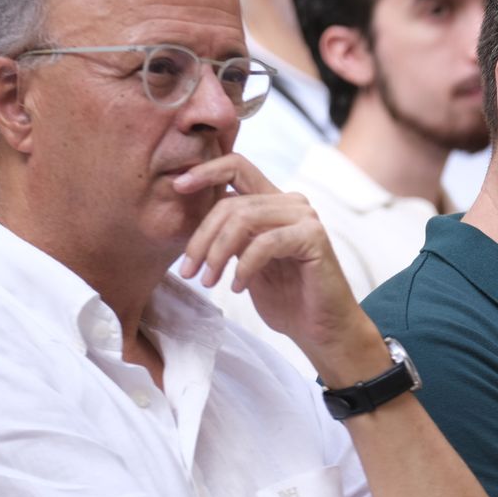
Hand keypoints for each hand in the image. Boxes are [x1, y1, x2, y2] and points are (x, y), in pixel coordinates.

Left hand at [173, 153, 378, 374]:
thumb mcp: (245, 260)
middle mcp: (291, 202)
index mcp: (274, 201)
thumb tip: (190, 215)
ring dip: (218, 253)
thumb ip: (229, 234)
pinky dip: (244, 266)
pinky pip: (266, 242)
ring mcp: (305, 217)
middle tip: (188, 271)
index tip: (177, 186)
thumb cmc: (284, 297)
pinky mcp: (314, 237)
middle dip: (201, 237)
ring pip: (244, 219)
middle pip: (232, 201)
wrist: (320, 329)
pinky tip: (237, 288)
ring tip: (208, 281)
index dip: (206, 171)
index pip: (237, 167)